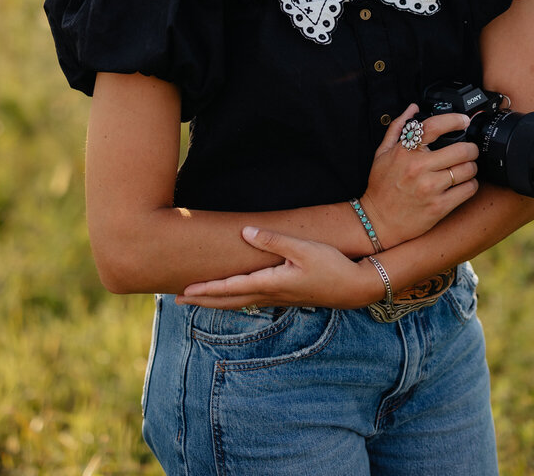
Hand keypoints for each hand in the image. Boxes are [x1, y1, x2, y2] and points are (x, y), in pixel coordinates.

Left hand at [176, 226, 381, 310]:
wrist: (356, 287)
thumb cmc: (332, 265)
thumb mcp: (304, 248)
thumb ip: (274, 241)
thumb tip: (245, 232)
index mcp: (271, 283)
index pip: (230, 288)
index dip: (205, 290)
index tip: (183, 293)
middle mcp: (271, 294)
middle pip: (229, 300)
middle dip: (203, 300)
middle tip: (176, 301)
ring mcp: (279, 297)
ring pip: (240, 302)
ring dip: (217, 301)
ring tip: (199, 299)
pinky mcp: (287, 295)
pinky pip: (252, 299)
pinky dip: (235, 298)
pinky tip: (235, 295)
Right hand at [360, 103, 478, 248]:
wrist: (377, 221)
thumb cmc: (381, 186)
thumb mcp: (382, 152)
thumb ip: (398, 127)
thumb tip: (414, 108)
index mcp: (405, 151)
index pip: (434, 127)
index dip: (454, 120)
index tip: (463, 121)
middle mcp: (418, 168)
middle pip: (460, 149)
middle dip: (471, 148)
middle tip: (470, 149)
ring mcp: (430, 188)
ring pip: (467, 170)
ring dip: (472, 166)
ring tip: (468, 167)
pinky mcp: (438, 207)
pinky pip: (467, 190)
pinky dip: (471, 184)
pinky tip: (465, 183)